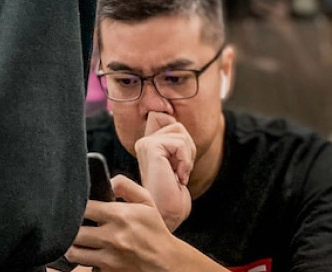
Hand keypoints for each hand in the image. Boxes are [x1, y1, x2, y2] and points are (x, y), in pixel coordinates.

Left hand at [68, 179, 178, 271]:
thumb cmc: (154, 229)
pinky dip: (84, 261)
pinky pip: (86, 266)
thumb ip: (124, 184)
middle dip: (72, 226)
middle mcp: (112, 238)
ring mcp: (109, 259)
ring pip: (74, 252)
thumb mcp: (145, 200)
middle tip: (74, 223)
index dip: (78, 205)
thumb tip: (107, 182)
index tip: (79, 206)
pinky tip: (89, 254)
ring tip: (77, 239)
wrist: (166, 262)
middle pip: (75, 231)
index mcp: (119, 215)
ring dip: (73, 245)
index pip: (84, 207)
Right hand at [135, 112, 194, 230]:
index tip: (178, 164)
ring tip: (177, 175)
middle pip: (177, 126)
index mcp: (148, 145)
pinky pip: (180, 143)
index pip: (167, 120)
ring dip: (187, 157)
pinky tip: (176, 177)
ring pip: (180, 132)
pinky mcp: (150, 147)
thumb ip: (173, 141)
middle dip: (187, 150)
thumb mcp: (177, 162)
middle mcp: (143, 142)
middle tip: (179, 172)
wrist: (168, 216)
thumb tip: (166, 116)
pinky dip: (185, 162)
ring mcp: (145, 144)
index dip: (180, 138)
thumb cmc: (173, 196)